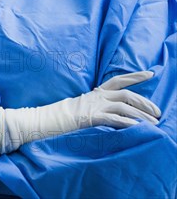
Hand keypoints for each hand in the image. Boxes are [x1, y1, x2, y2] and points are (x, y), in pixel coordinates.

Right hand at [0, 70, 160, 155]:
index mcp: (95, 92)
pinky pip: (112, 119)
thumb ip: (97, 105)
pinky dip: (126, 122)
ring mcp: (93, 105)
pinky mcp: (90, 117)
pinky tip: (137, 128)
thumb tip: (112, 110)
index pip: (118, 80)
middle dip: (144, 101)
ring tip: (154, 123)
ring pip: (123, 106)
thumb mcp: (83, 106)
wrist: (44, 119)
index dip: (135, 76)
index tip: (151, 73)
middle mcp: (96, 96)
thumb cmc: (62, 116)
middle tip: (157, 111)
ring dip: (141, 115)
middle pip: (125, 93)